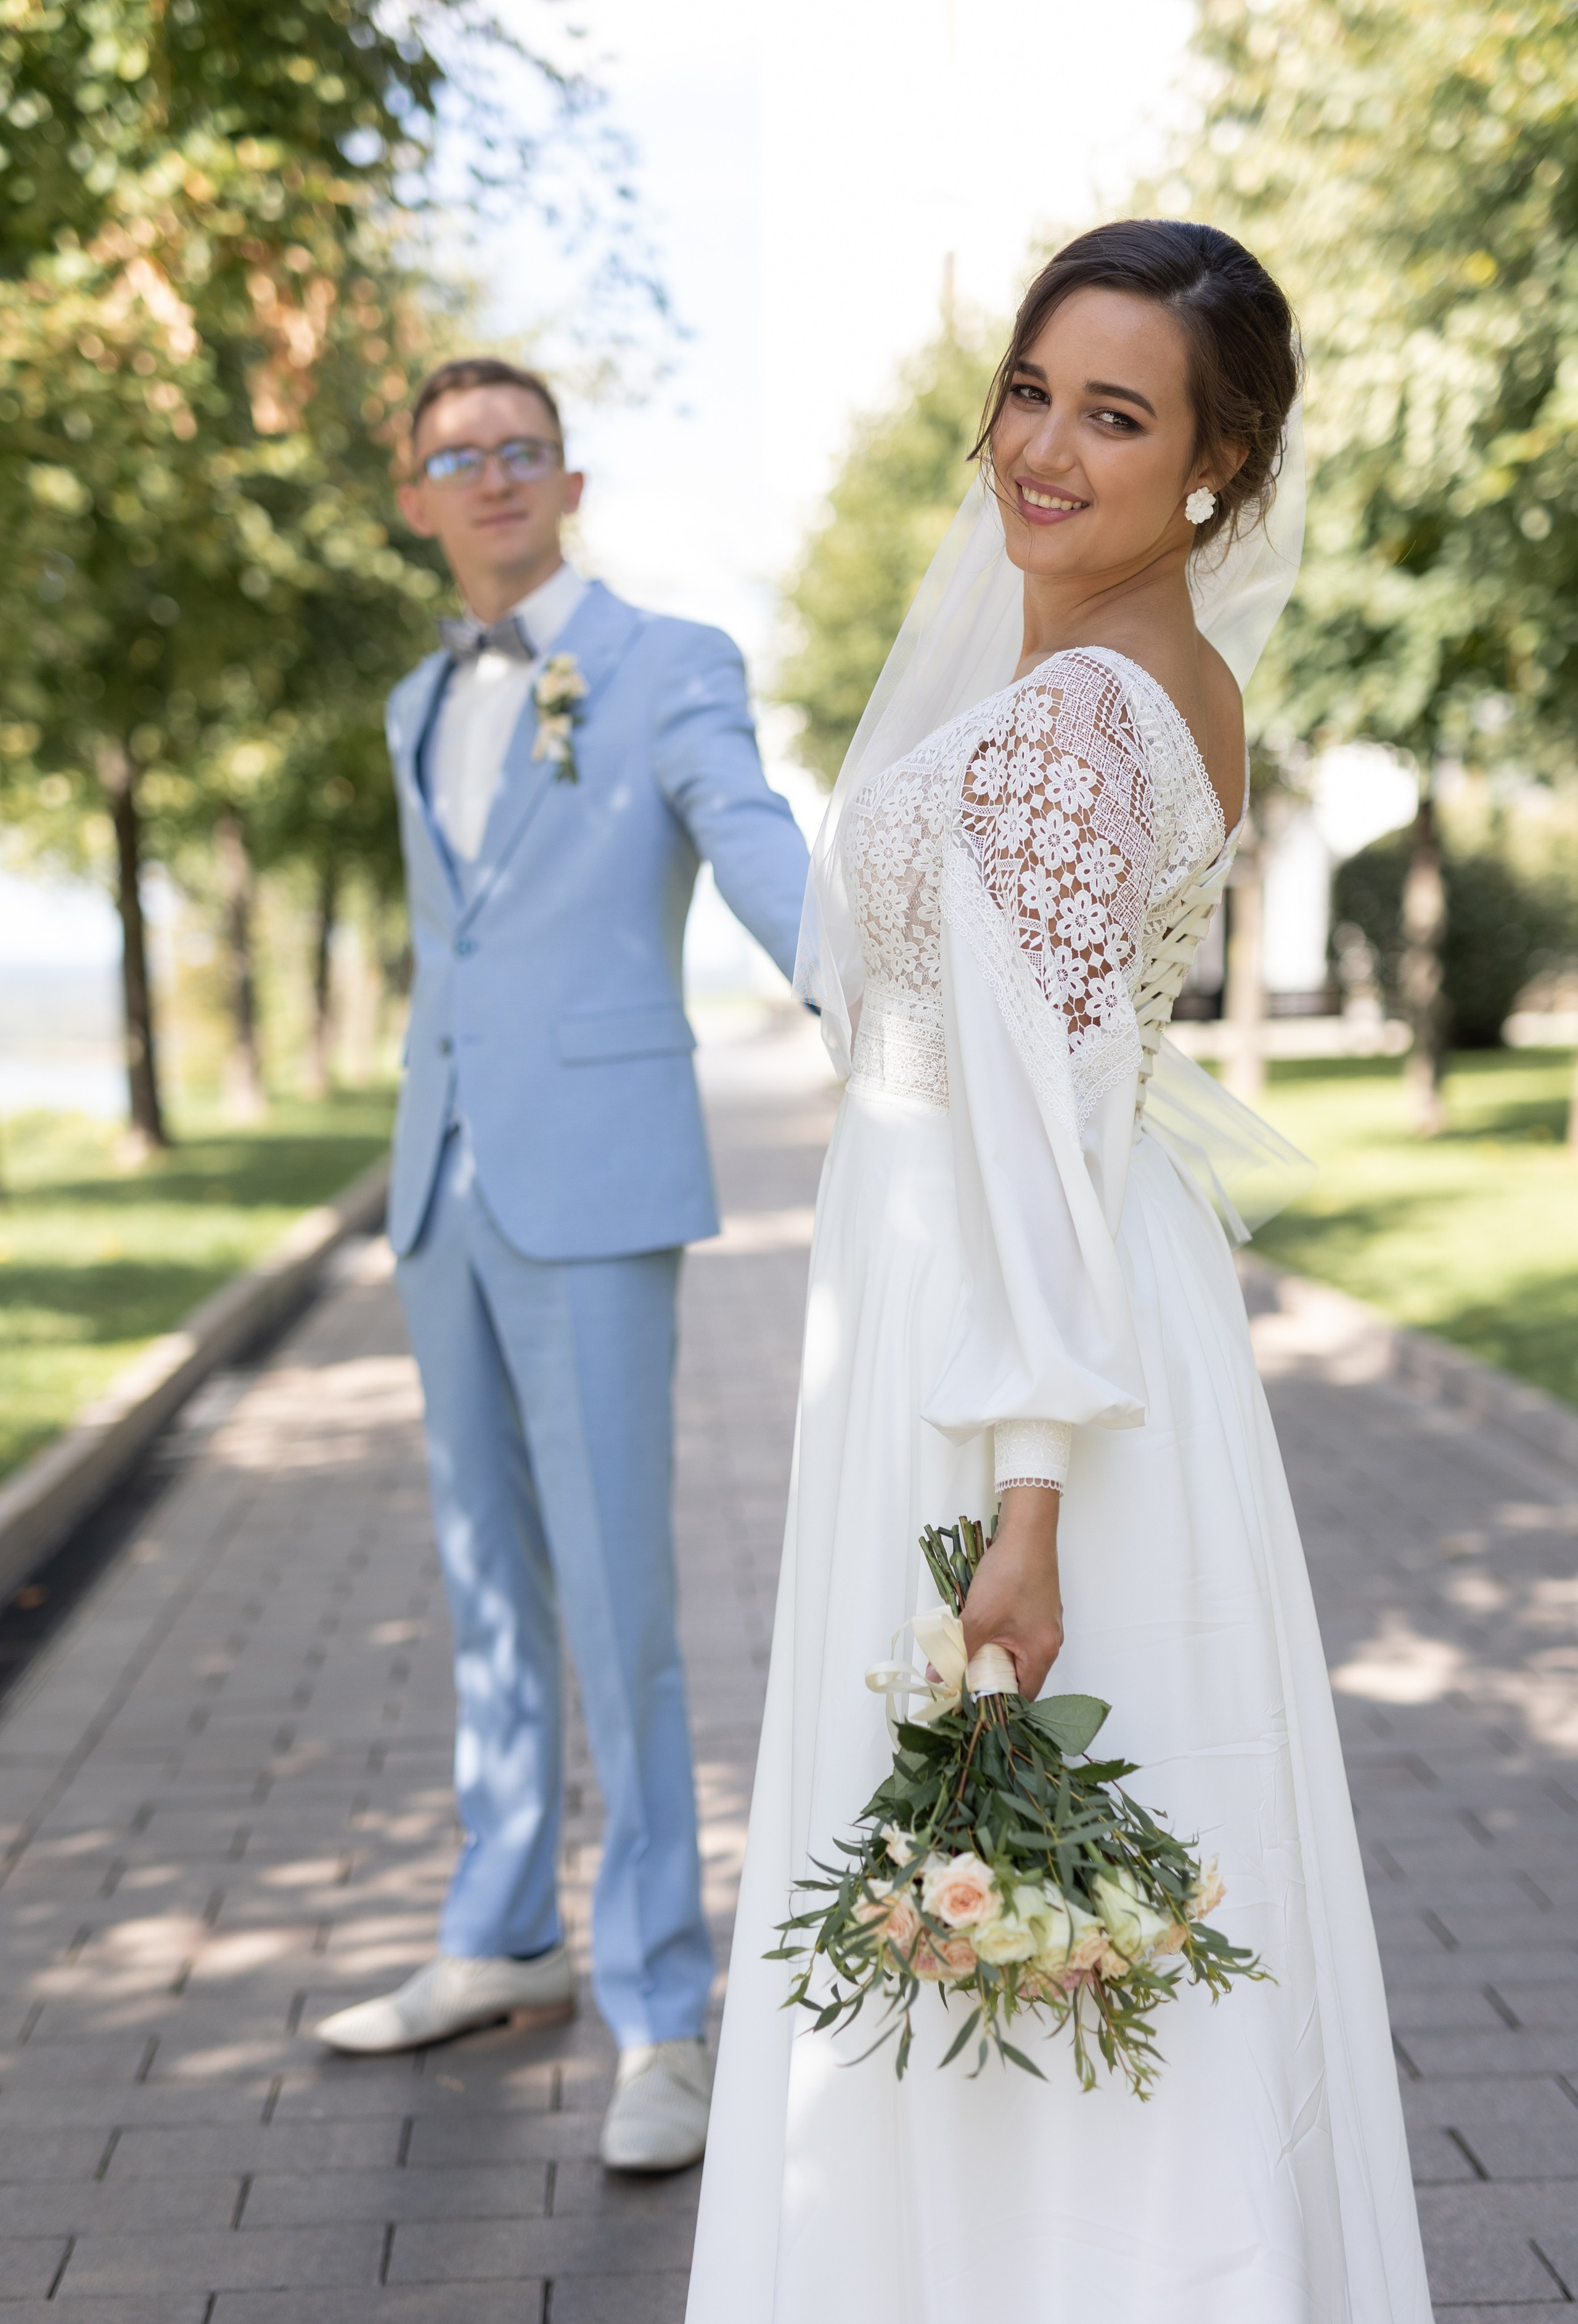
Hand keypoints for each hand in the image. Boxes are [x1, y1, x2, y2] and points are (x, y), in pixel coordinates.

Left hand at [961, 1486, 1063, 1698]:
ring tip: (964, 1652)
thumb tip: (936, 1677)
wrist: (1026, 1531)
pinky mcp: (1034, 1608)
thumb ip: (957, 1650)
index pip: (1021, 1696)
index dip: (995, 1702)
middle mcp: (1048, 1642)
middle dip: (987, 1677)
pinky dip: (995, 1637)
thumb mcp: (979, 1618)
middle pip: (1017, 1676)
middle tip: (960, 1677)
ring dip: (989, 1655)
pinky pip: (1014, 1635)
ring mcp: (1043, 1624)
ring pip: (1013, 1654)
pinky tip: (975, 1628)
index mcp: (1042, 1653)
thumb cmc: (1010, 1574)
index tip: (968, 1701)